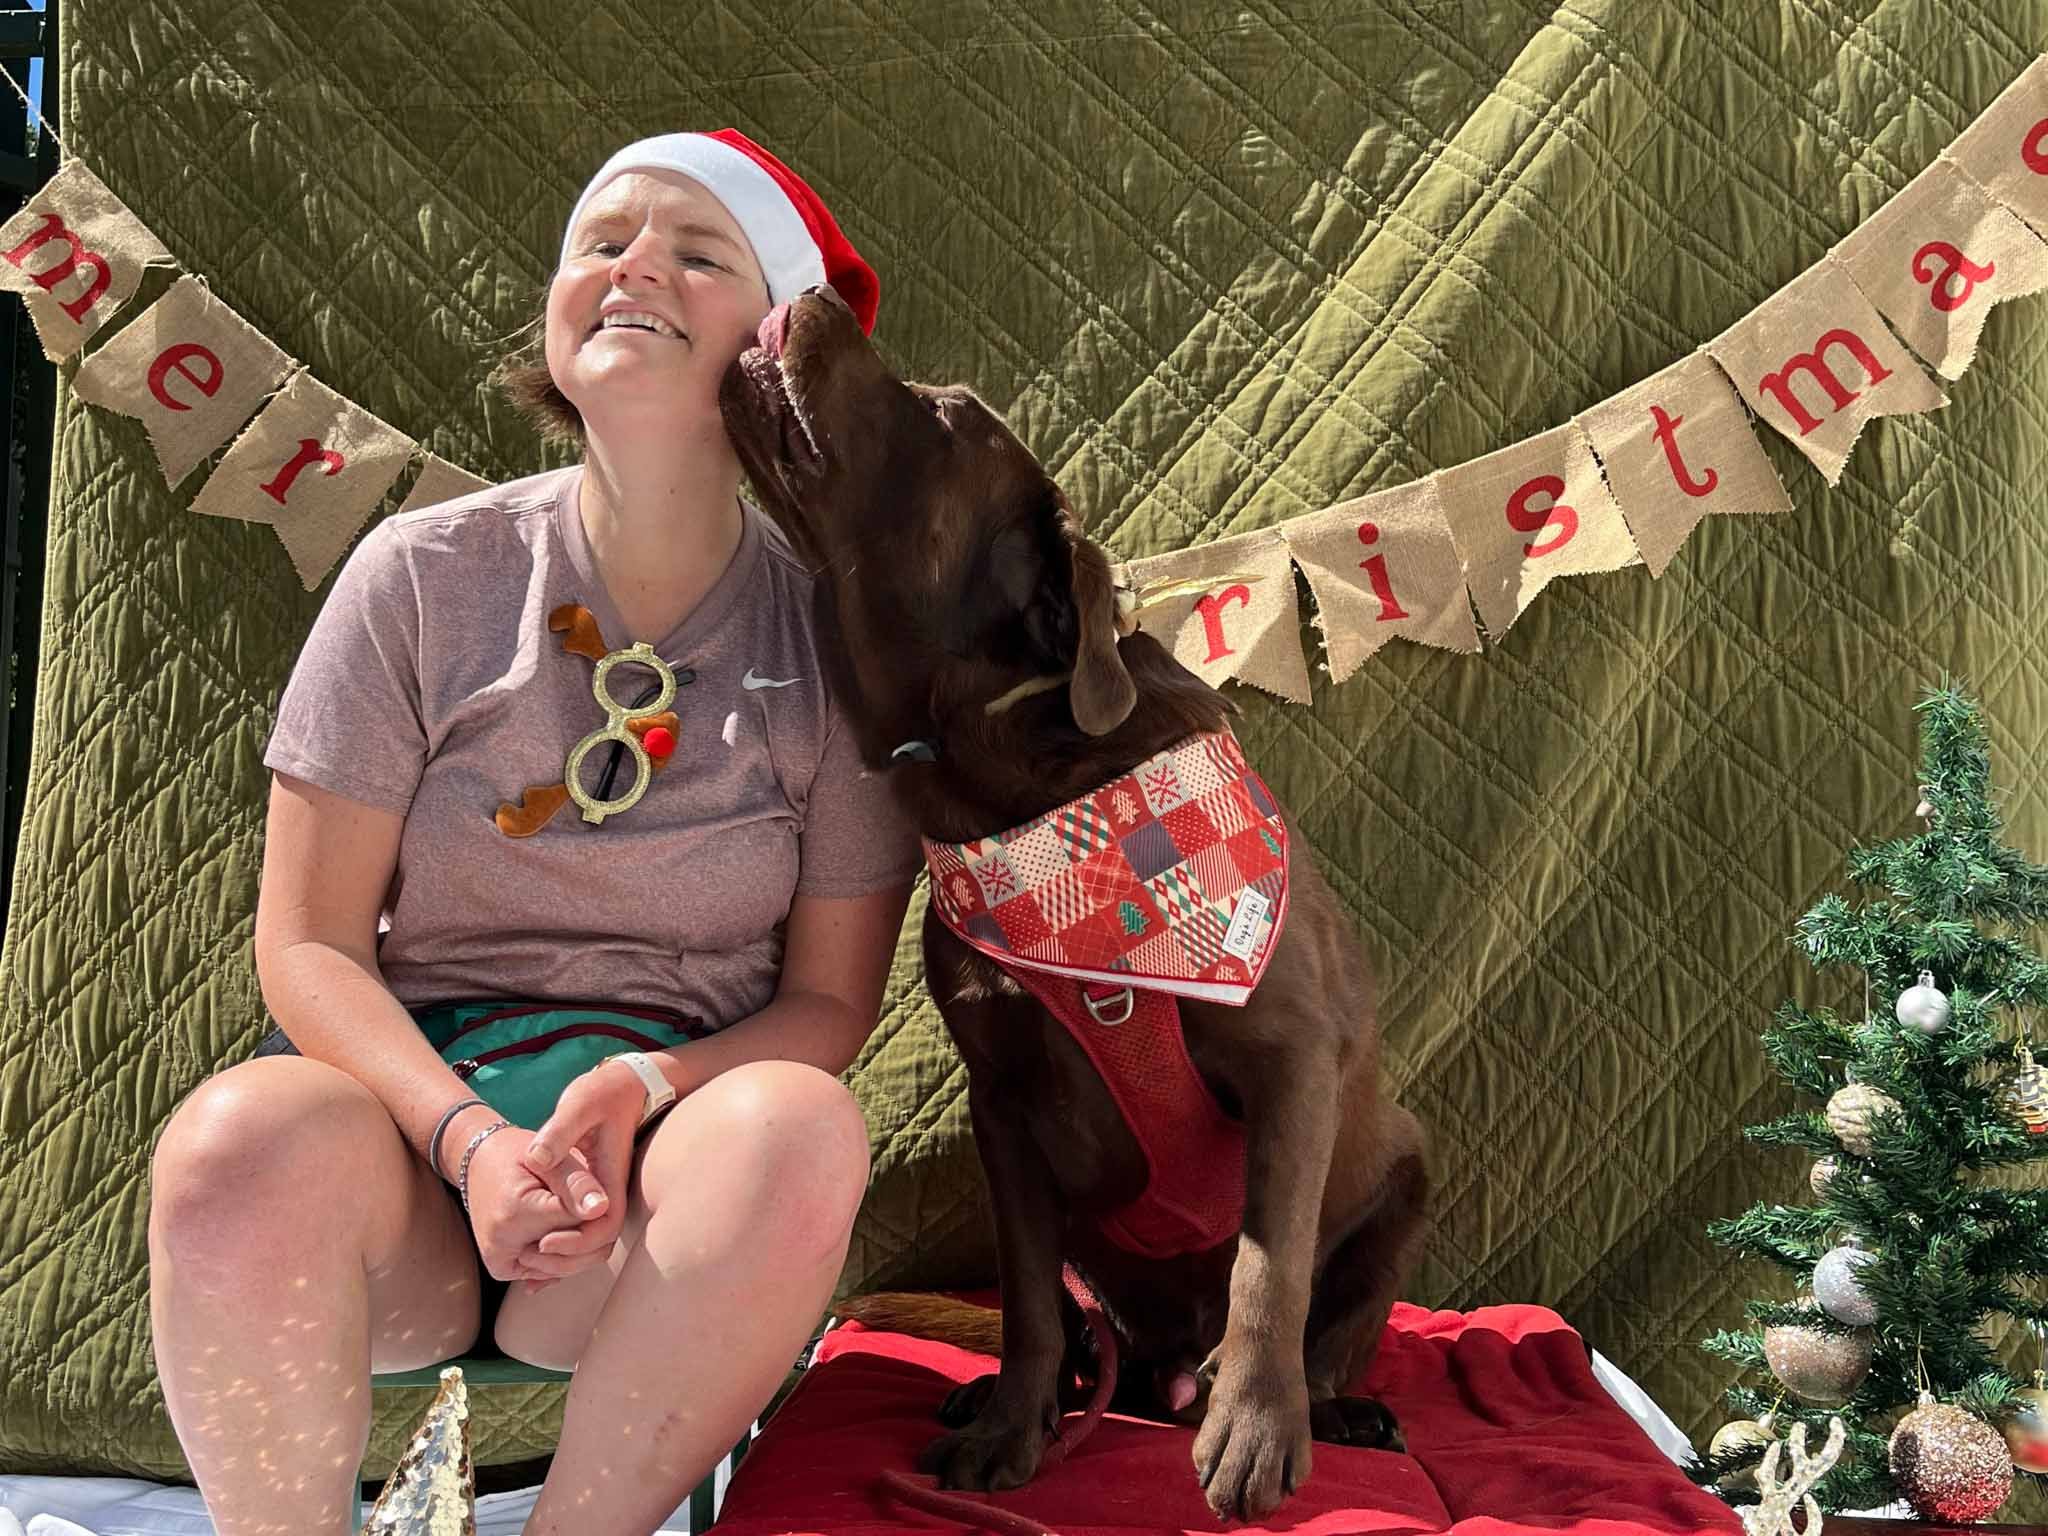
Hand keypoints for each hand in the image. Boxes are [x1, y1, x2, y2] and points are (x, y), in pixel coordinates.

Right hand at [461, 1129, 593, 1283]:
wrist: (481, 1164)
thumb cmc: (516, 1156)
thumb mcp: (549, 1160)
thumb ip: (576, 1184)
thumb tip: (601, 1209)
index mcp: (516, 1213)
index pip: (580, 1224)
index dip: (596, 1206)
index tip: (594, 1188)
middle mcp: (502, 1244)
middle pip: (575, 1252)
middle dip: (591, 1229)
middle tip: (584, 1200)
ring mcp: (500, 1260)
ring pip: (565, 1266)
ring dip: (578, 1244)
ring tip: (571, 1211)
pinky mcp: (501, 1268)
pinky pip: (547, 1270)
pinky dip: (560, 1253)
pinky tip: (562, 1229)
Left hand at [513, 1058, 646, 1291]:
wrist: (624, 1087)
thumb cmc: (600, 1094)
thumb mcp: (578, 1106)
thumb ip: (559, 1134)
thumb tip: (536, 1160)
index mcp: (609, 1178)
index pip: (602, 1228)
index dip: (574, 1242)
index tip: (541, 1240)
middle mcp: (610, 1193)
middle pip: (598, 1246)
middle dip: (565, 1261)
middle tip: (527, 1259)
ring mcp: (603, 1195)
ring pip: (590, 1244)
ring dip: (561, 1261)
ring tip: (526, 1267)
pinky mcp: (593, 1194)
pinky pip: (582, 1232)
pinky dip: (561, 1250)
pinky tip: (533, 1259)